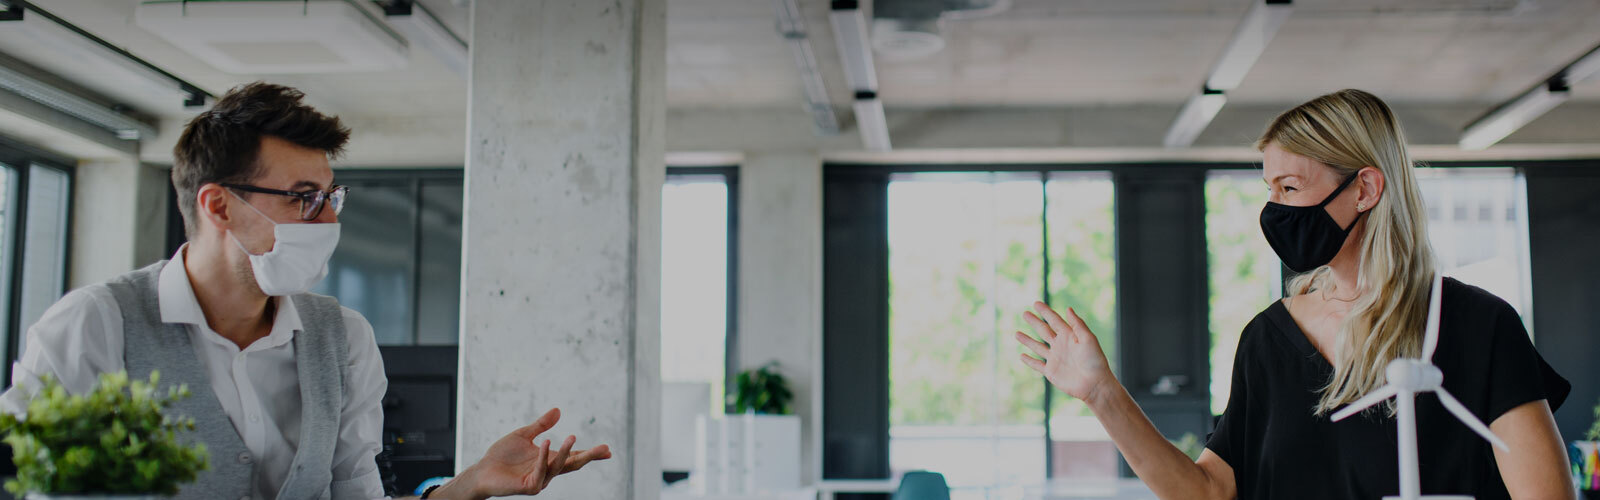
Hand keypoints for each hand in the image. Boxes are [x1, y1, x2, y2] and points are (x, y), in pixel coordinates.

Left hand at [436, 408, 612, 498]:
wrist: (482, 470)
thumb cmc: (502, 455)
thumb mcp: (524, 435)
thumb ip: (541, 425)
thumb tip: (559, 410)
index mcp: (549, 461)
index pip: (574, 458)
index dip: (590, 454)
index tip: (608, 451)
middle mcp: (548, 472)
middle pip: (573, 465)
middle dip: (589, 457)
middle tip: (606, 449)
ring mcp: (539, 480)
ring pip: (558, 466)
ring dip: (566, 452)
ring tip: (572, 436)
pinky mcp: (529, 486)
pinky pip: (540, 470)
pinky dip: (544, 456)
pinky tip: (547, 442)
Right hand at [1015, 302, 1116, 404]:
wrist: (1094, 384)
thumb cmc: (1095, 360)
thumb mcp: (1088, 339)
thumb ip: (1078, 325)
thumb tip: (1068, 309)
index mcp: (1070, 336)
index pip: (1055, 321)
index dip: (1046, 312)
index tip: (1036, 303)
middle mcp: (1061, 346)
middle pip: (1044, 331)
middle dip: (1034, 322)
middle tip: (1025, 313)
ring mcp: (1055, 359)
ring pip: (1037, 347)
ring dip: (1027, 340)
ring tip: (1017, 333)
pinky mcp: (1051, 372)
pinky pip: (1037, 365)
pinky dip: (1029, 361)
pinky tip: (1021, 356)